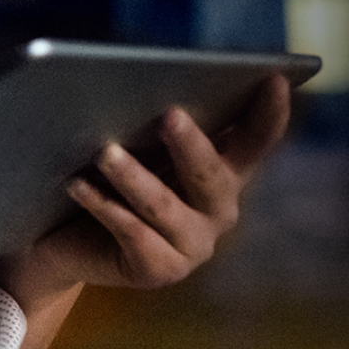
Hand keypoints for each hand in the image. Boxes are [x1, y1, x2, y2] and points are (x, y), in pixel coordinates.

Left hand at [0, 73, 292, 301]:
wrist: (72, 236)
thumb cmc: (113, 172)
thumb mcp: (140, 140)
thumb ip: (156, 118)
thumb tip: (142, 78)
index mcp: (225, 170)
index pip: (255, 141)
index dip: (269, 114)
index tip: (276, 80)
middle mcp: (219, 210)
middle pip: (212, 176)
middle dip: (192, 145)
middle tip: (169, 115)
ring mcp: (192, 245)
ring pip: (164, 207)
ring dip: (134, 177)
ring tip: (105, 152)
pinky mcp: (158, 270)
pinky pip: (131, 234)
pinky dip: (104, 206)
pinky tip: (78, 184)